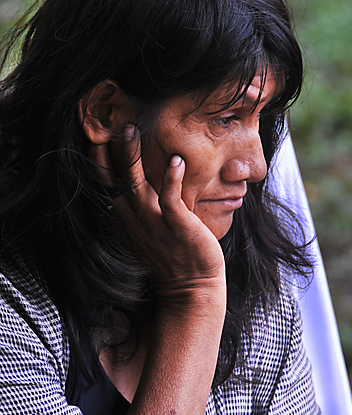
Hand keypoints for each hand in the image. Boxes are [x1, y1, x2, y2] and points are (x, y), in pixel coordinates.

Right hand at [89, 126, 225, 298]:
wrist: (193, 290)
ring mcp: (156, 225)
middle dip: (108, 154)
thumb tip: (141, 192)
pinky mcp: (179, 228)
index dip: (99, 164)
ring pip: (136, 187)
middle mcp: (137, 222)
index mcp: (129, 223)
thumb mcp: (151, 235)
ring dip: (132, 158)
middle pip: (114, 183)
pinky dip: (171, 179)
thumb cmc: (176, 261)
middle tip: (107, 124)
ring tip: (130, 130)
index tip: (96, 138)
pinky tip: (176, 160)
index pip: (107, 188)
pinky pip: (171, 200)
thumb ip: (143, 213)